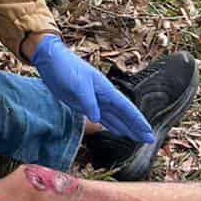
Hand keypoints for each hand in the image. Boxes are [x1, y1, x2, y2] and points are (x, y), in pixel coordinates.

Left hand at [32, 35, 154, 142]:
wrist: (51, 60)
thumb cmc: (66, 67)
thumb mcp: (78, 84)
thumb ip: (88, 102)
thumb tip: (97, 119)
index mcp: (105, 90)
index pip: (126, 108)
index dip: (137, 120)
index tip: (148, 132)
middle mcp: (103, 96)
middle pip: (124, 115)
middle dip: (136, 127)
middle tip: (148, 140)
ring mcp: (94, 101)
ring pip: (114, 117)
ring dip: (126, 128)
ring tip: (137, 138)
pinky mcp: (84, 104)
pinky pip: (102, 117)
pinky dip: (111, 125)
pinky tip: (117, 131)